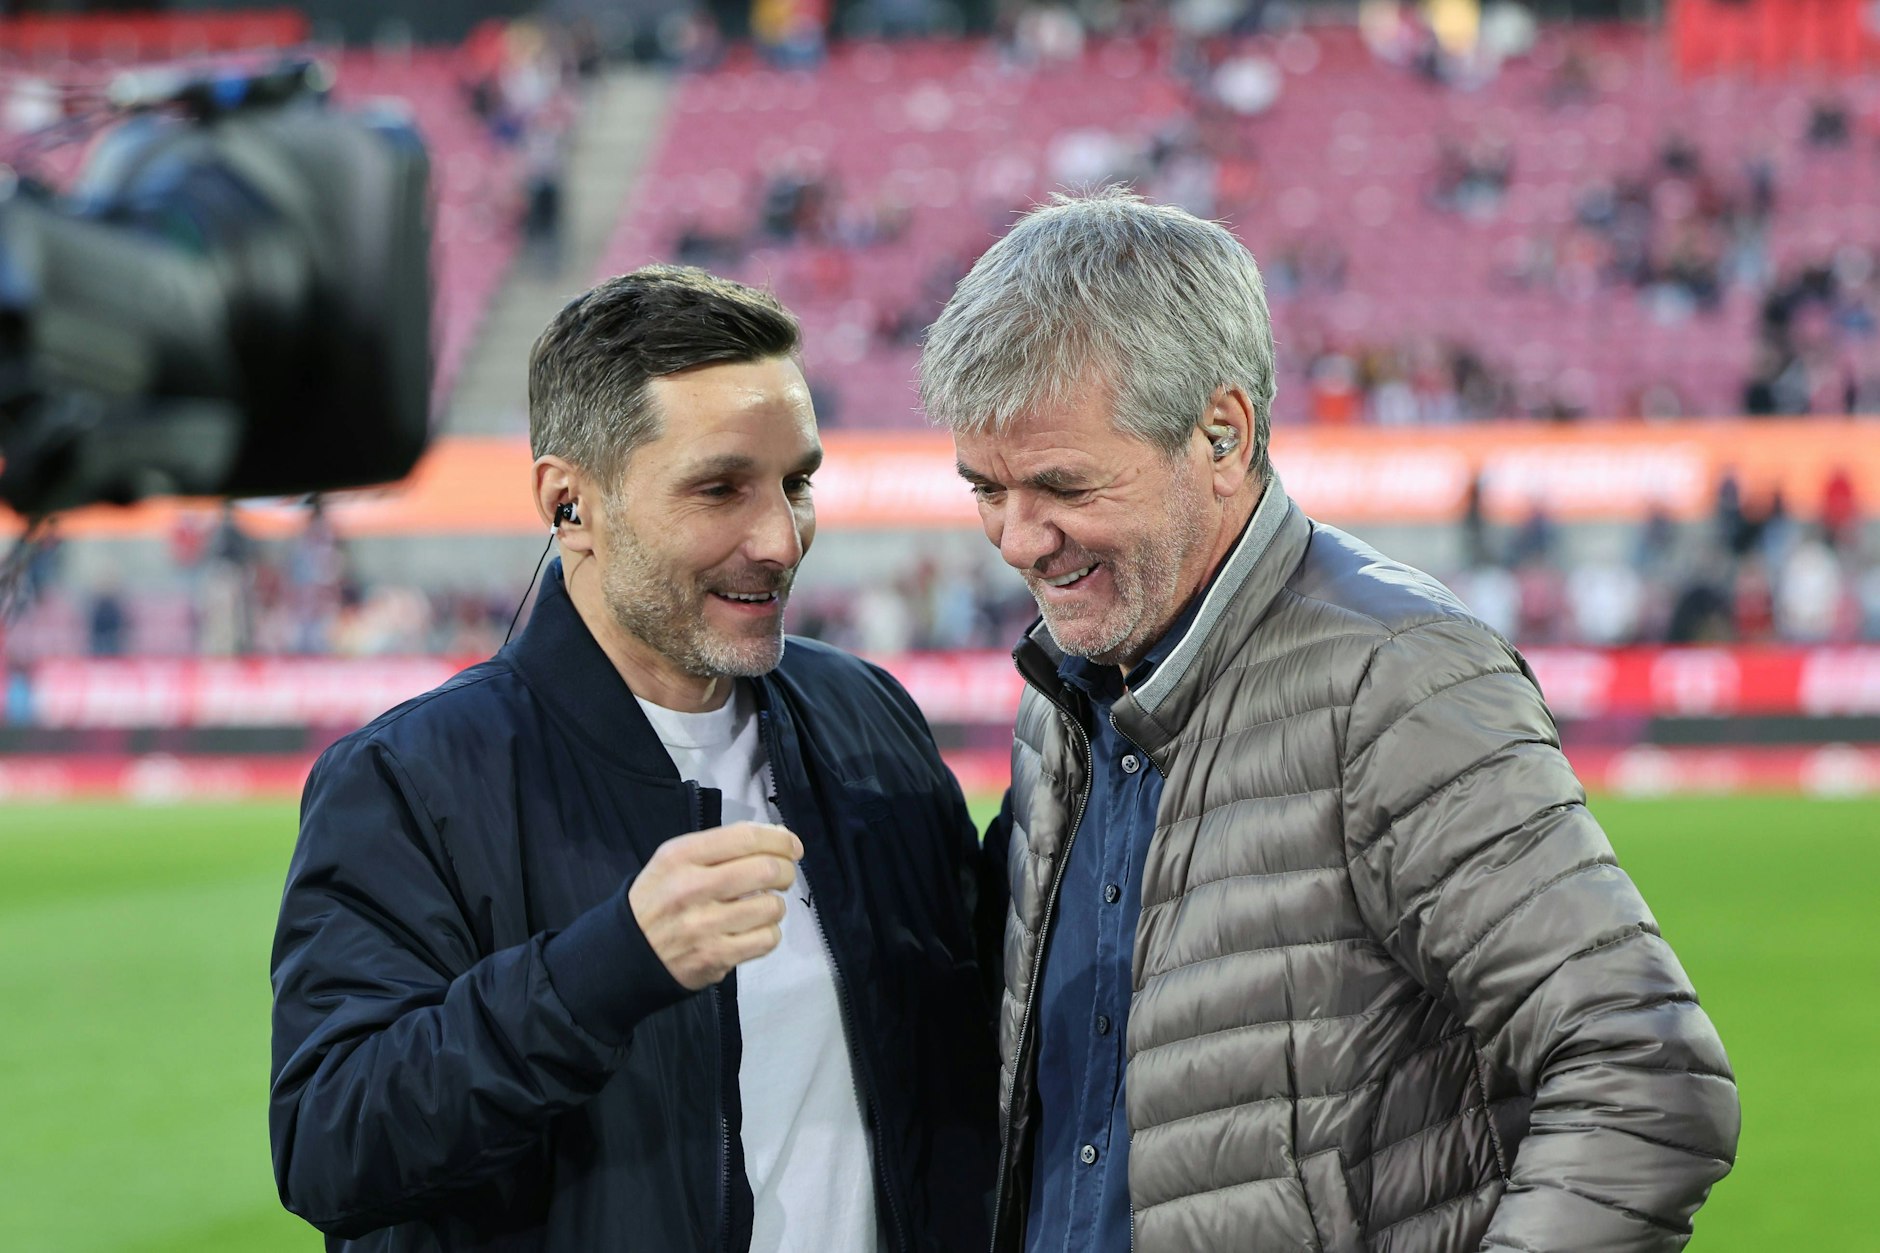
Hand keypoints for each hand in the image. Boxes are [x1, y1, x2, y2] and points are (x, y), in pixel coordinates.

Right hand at [628, 821, 802, 990]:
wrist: (625, 953)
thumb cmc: (659, 899)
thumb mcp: (674, 861)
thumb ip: (722, 846)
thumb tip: (779, 838)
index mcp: (680, 856)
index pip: (745, 837)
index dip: (780, 839)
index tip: (792, 847)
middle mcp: (691, 888)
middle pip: (766, 870)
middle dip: (786, 871)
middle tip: (782, 876)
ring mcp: (704, 925)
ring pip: (772, 907)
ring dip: (775, 905)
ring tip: (760, 906)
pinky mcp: (715, 956)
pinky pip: (767, 939)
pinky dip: (769, 933)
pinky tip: (753, 930)